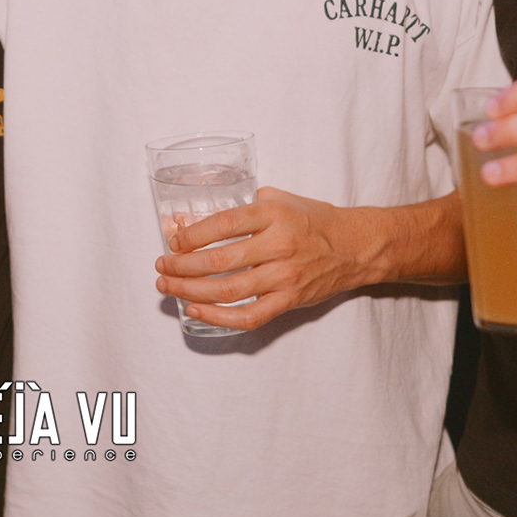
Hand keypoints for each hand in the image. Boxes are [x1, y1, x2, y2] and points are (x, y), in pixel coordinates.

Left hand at [153, 187, 386, 331]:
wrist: (354, 247)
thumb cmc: (312, 220)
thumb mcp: (278, 199)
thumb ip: (242, 208)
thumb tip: (196, 220)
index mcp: (273, 215)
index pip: (223, 224)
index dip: (192, 235)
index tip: (174, 241)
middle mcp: (278, 245)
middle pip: (219, 260)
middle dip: (182, 266)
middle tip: (162, 267)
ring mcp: (284, 276)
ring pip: (228, 290)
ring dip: (190, 291)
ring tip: (168, 287)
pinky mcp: (289, 300)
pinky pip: (248, 316)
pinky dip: (218, 316)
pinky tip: (196, 309)